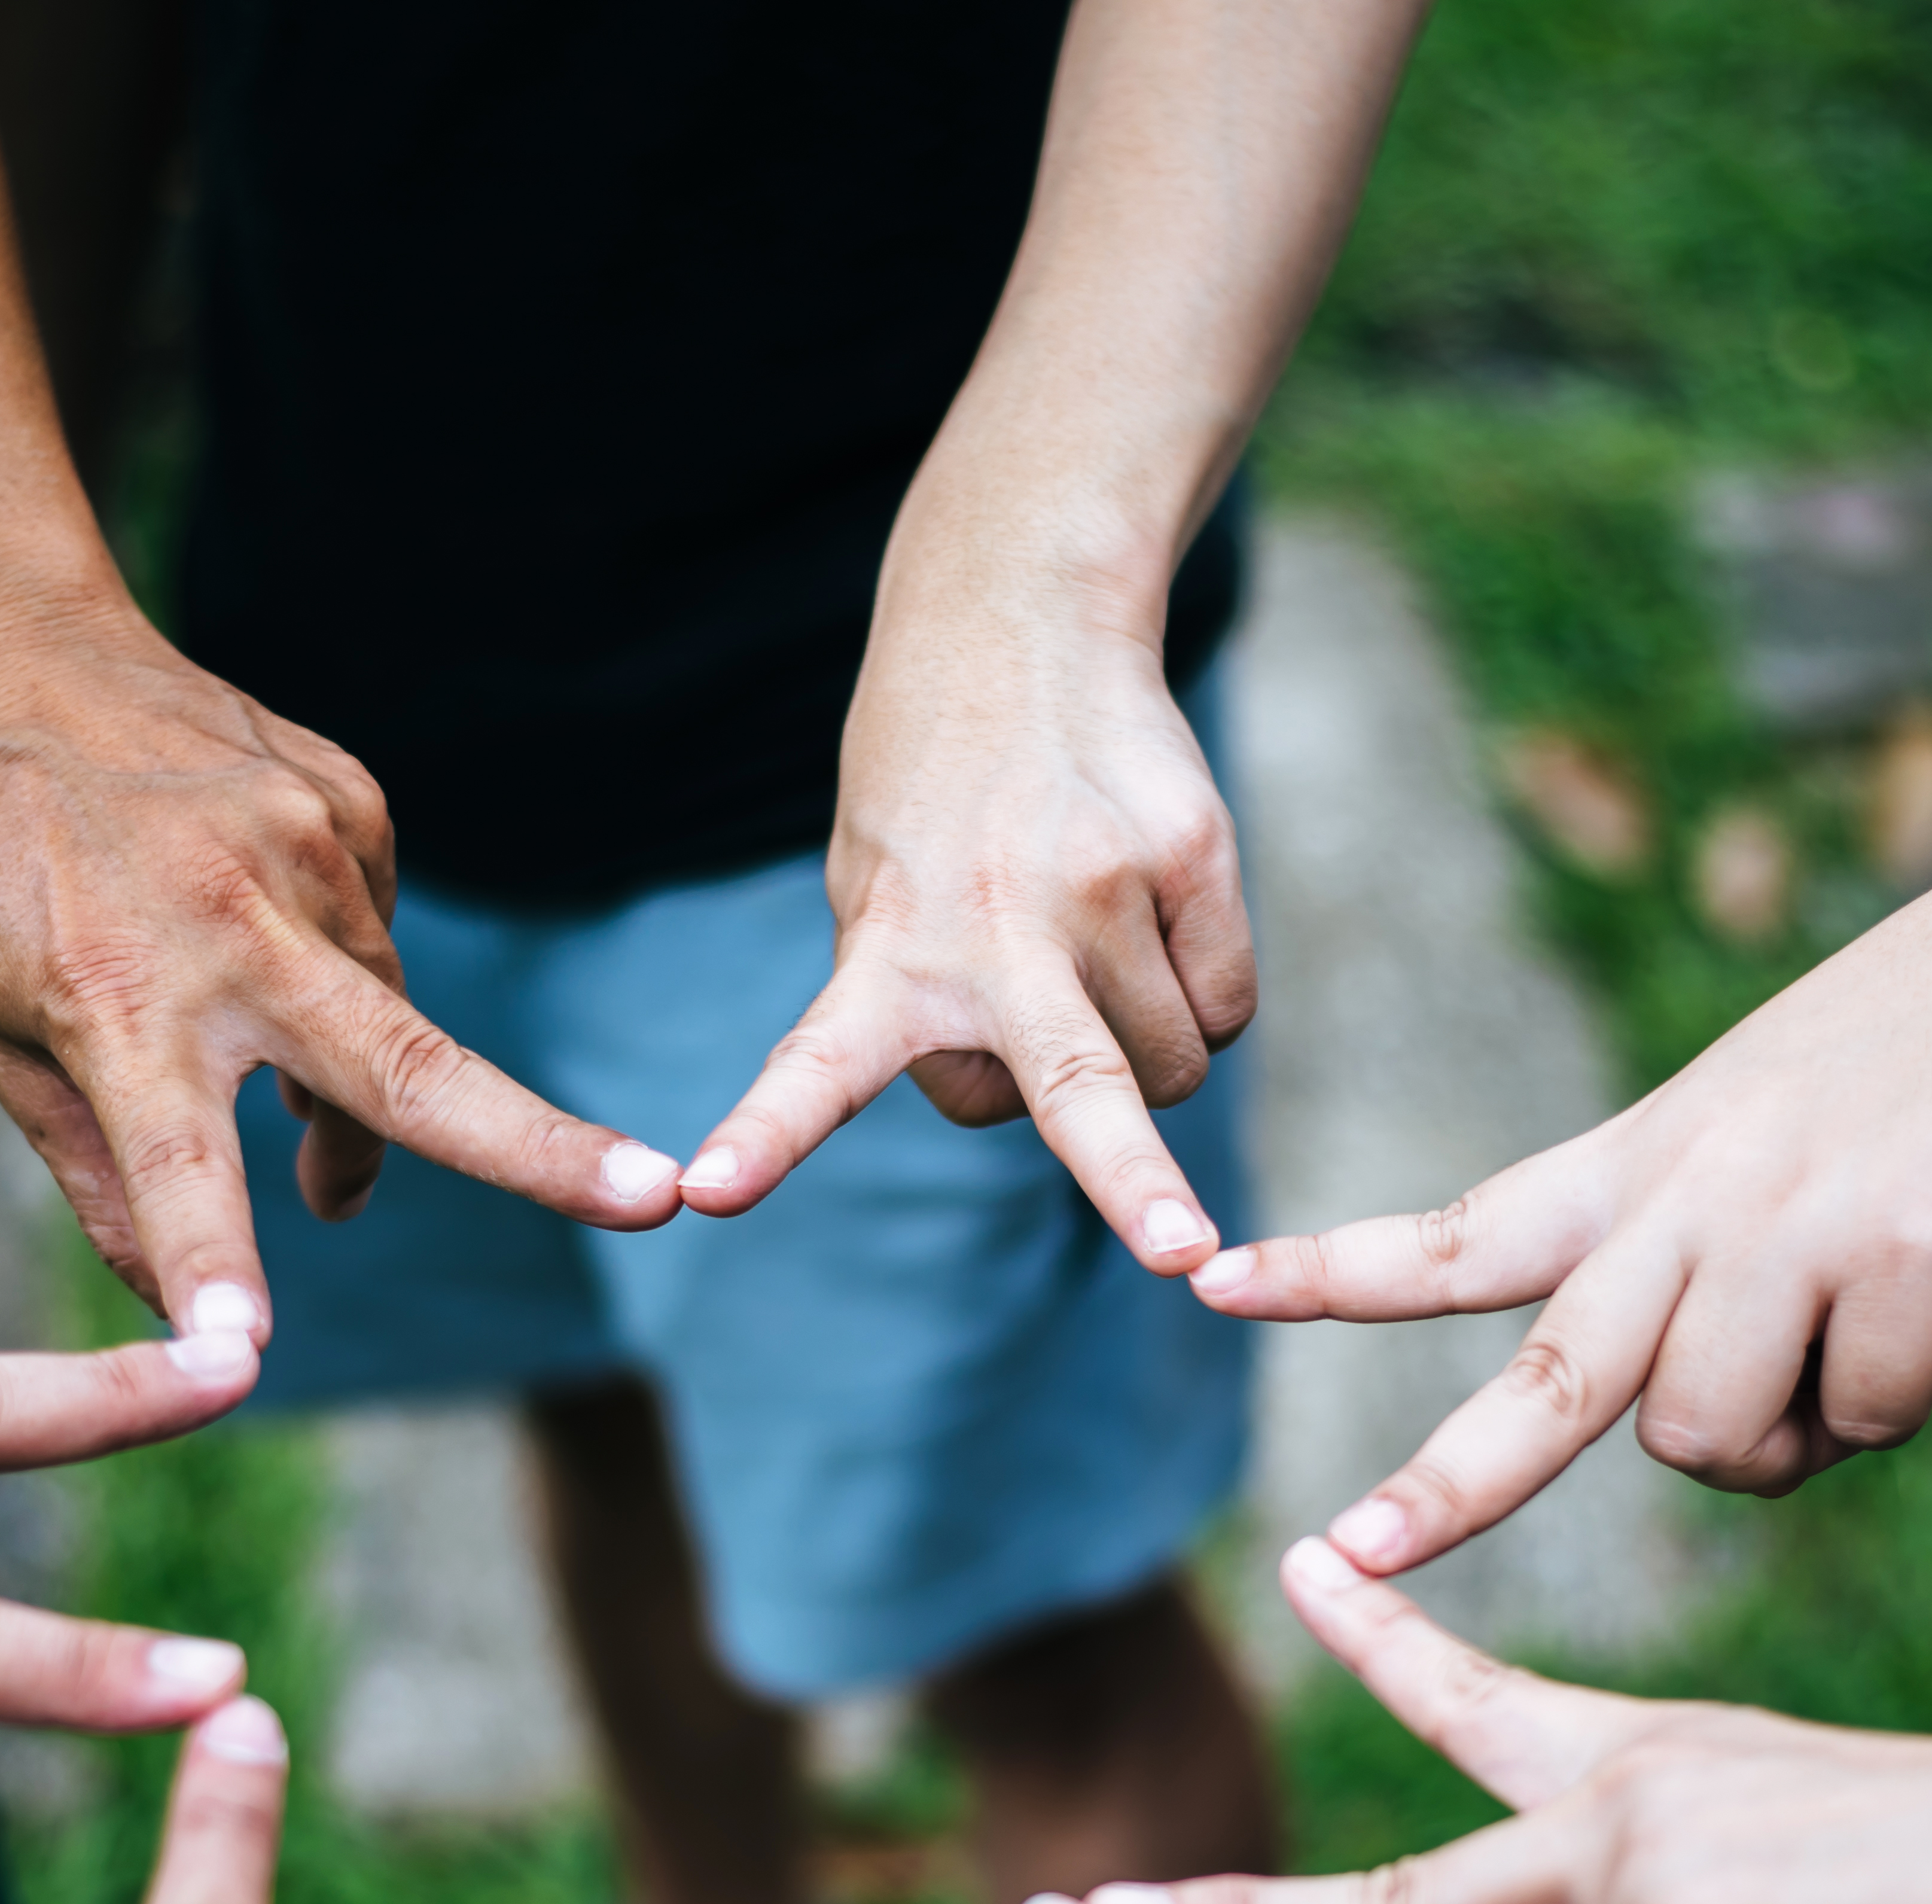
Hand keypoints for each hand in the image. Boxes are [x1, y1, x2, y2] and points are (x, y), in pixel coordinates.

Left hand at [0, 591, 686, 1345]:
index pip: (171, 1166)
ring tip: (289, 1098)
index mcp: (115, 1000)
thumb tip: (176, 1310)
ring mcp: (305, 847)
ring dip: (360, 1082)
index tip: (236, 1359)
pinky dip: (335, 963)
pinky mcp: (348, 798)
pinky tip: (258, 927)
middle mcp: (227, 924)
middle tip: (655, 1199)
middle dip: (540, 1147)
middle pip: (406, 1066)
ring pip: (389, 1013)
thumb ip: (93, 1167)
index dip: (211, 1266)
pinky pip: (374, 925)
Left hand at [682, 569, 1248, 1271]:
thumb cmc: (935, 796)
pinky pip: (1226, 1004)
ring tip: (1093, 956)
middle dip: (1133, 1187)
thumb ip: (909, 1008)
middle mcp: (996, 927)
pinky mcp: (1194, 853)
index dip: (766, 1136)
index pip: (813, 1063)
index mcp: (888, 948)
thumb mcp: (870, 887)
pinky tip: (1153, 921)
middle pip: (1077, 1086)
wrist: (1020, 621)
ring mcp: (1104, 888)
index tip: (705, 1193)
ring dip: (1142, 1055)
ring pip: (1167, 1070)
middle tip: (1180, 1254)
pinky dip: (1200, 995)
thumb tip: (1026, 1107)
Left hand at [1187, 812, 1931, 1540]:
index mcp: (1648, 1158)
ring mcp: (1798, 1231)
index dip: (1335, 1266)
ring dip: (1785, 1439)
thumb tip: (1689, 1432)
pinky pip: (1867, 1420)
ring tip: (1859, 1334)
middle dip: (1443, 1487)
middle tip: (1346, 1562)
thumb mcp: (1771, 1120)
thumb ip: (1697, 1251)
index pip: (1459, 1228)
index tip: (1211, 1279)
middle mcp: (1696, 1197)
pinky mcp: (1911, 1262)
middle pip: (1543, 1381)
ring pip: (1718, 1442)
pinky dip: (1903, 1399)